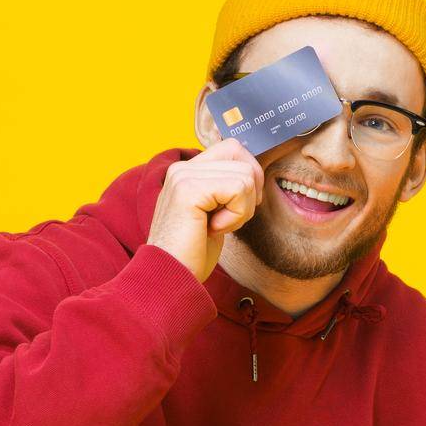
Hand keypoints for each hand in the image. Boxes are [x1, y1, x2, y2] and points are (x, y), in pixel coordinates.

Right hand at [147, 138, 263, 282]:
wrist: (171, 277)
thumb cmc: (193, 253)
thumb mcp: (213, 213)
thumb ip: (225, 188)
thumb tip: (254, 175)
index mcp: (187, 171)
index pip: (234, 148)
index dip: (250, 175)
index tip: (240, 206)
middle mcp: (182, 168)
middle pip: (243, 159)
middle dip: (249, 195)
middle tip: (229, 220)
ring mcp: (183, 176)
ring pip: (245, 175)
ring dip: (242, 209)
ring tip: (217, 227)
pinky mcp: (188, 190)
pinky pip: (238, 189)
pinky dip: (235, 215)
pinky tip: (214, 230)